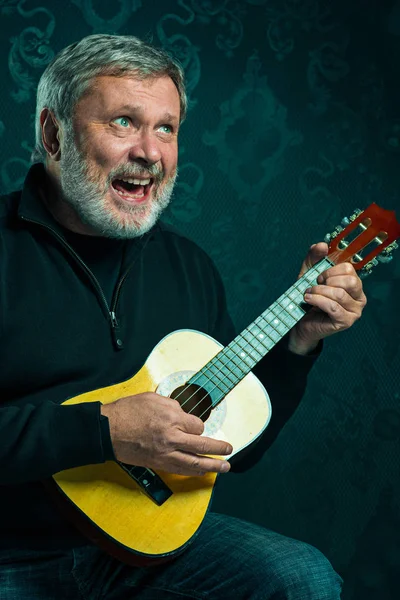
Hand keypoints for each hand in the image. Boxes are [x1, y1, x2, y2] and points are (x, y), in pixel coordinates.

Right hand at [100, 392, 231, 475]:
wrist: (107, 430)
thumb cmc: (128, 411)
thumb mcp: (153, 398)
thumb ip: (172, 406)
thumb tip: (183, 414)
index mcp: (171, 418)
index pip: (196, 425)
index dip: (197, 425)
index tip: (193, 425)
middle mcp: (171, 437)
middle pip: (202, 445)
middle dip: (219, 448)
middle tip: (229, 449)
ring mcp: (165, 453)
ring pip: (194, 463)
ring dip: (212, 466)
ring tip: (224, 467)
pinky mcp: (158, 463)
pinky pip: (180, 470)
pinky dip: (194, 472)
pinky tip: (202, 472)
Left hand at [289, 242, 366, 352]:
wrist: (301, 321)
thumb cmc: (309, 298)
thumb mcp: (309, 274)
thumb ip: (314, 257)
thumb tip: (322, 245)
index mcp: (355, 284)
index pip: (349, 269)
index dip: (331, 270)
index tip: (318, 277)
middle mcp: (360, 297)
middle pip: (351, 281)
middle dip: (328, 281)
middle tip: (315, 286)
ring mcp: (355, 311)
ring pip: (340, 294)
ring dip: (319, 292)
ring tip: (308, 294)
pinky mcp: (346, 322)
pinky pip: (333, 307)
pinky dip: (318, 301)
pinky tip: (308, 300)